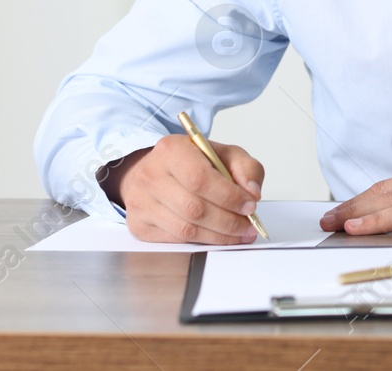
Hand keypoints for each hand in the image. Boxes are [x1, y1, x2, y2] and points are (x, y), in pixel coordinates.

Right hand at [100, 135, 264, 243]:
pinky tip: (218, 236)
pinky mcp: (139, 225)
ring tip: (240, 234)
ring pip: (186, 229)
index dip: (229, 196)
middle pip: (194, 208)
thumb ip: (245, 167)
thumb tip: (252, 193)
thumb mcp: (221, 153)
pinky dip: (202, 241)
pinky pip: (176, 240)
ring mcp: (141, 203)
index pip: (200, 178)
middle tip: (249, 226)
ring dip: (219, 236)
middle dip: (229, 222)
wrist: (152, 170)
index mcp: (171, 150)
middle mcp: (150, 176)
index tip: (250, 205)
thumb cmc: (189, 162)